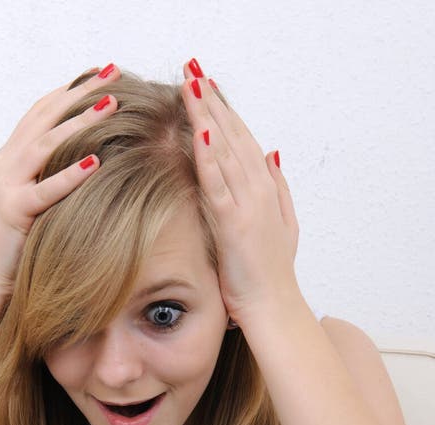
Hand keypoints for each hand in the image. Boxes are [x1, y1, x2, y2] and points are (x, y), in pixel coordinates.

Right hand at [0, 64, 121, 302]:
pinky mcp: (12, 213)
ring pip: (44, 145)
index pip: (41, 113)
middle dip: (80, 92)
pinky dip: (70, 175)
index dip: (70, 90)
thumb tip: (90, 161)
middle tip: (113, 73)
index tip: (101, 72)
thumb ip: (50, 177)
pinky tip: (95, 162)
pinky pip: (45, 190)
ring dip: (79, 122)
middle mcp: (5, 165)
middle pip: (44, 118)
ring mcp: (6, 187)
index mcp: (10, 160)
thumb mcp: (33, 202)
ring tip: (111, 105)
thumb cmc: (15, 247)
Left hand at [181, 59, 299, 326]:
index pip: (242, 139)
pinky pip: (218, 183)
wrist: (273, 308)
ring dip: (206, 116)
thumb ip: (277, 186)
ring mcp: (248, 205)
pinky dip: (208, 157)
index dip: (224, 110)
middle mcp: (258, 190)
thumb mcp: (282, 224)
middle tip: (192, 69)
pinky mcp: (234, 224)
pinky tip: (197, 131)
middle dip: (212, 101)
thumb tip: (273, 152)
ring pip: (224, 151)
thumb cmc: (271, 274)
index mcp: (265, 189)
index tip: (206, 84)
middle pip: (232, 135)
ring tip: (190, 85)